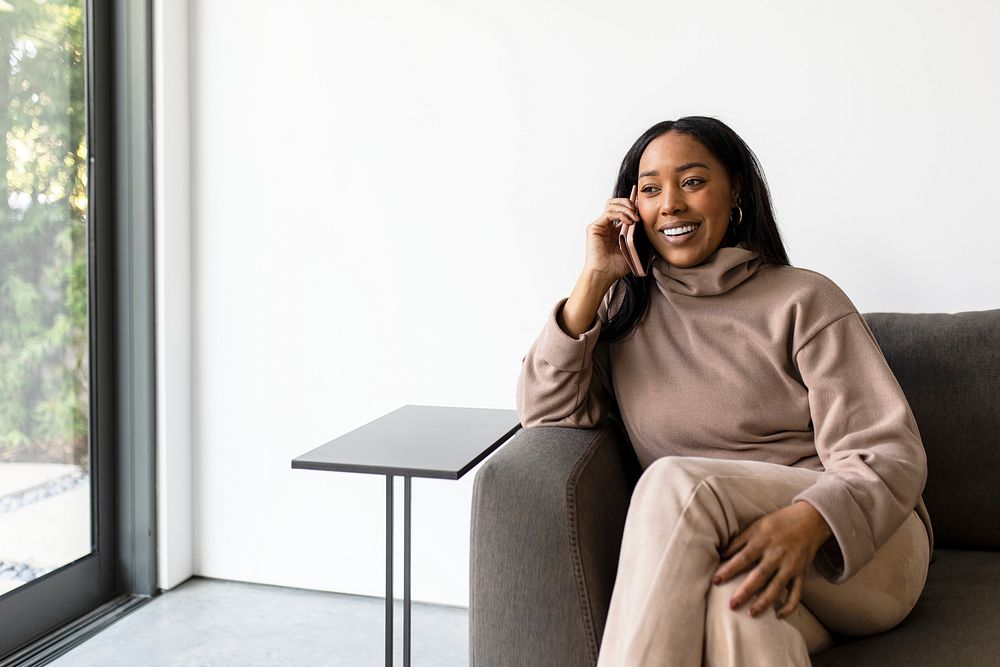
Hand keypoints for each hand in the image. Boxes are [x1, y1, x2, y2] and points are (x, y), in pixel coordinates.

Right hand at [585, 184, 640, 281]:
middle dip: (628, 202)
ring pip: (611, 204)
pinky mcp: (594, 227)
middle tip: (638, 210)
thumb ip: (639, 238)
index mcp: (614, 229)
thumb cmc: (616, 267)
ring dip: (625, 207)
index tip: (643, 204)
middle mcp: (606, 225)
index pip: (622, 210)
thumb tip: (653, 231)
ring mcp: (600, 225)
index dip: (632, 205)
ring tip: (635, 216)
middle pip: (615, 203)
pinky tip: (628, 221)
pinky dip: (620, 214)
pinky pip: (608, 213)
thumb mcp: (633, 249)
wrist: (604, 275)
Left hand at [712, 500, 832, 619]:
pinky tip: (778, 615)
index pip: (743, 558)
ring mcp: (791, 566)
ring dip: (764, 602)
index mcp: (763, 541)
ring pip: (777, 587)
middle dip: (745, 592)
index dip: (729, 570)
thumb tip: (722, 554)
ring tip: (751, 614)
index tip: (716, 580)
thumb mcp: (757, 525)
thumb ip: (740, 540)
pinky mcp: (802, 574)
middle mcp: (777, 555)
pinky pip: (797, 593)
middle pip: (759, 576)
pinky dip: (789, 606)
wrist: (811, 520)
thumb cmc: (780, 522)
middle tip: (731, 605)